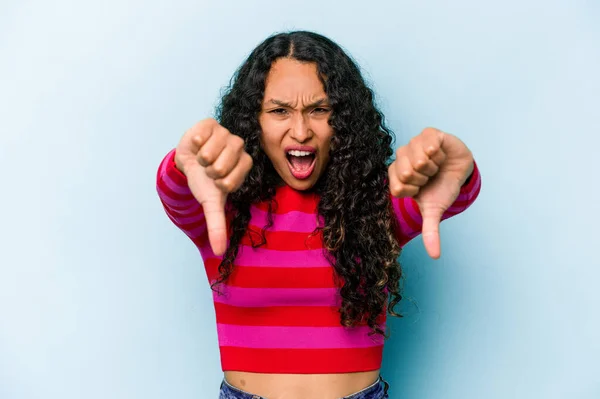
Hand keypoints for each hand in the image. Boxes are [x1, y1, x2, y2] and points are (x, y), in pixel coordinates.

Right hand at [175, 118, 252, 255]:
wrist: (187, 162)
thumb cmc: (204, 182)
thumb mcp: (211, 204)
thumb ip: (217, 226)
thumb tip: (219, 252)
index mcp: (245, 164)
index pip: (234, 178)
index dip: (220, 183)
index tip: (217, 182)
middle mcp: (239, 147)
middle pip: (223, 163)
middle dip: (210, 171)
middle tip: (208, 169)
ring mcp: (226, 133)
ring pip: (213, 149)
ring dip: (202, 158)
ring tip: (202, 157)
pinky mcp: (211, 123)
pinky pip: (202, 135)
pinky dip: (195, 143)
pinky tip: (197, 145)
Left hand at [388, 127, 473, 258]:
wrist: (460, 169)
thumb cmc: (442, 188)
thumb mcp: (435, 210)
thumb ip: (431, 230)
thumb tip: (435, 256)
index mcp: (396, 177)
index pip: (396, 187)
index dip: (414, 191)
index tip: (422, 189)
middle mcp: (400, 159)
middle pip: (406, 173)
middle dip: (424, 178)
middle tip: (430, 176)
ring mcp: (412, 145)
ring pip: (417, 159)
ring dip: (433, 166)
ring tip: (436, 165)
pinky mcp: (427, 133)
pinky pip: (428, 142)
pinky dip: (438, 152)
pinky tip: (440, 153)